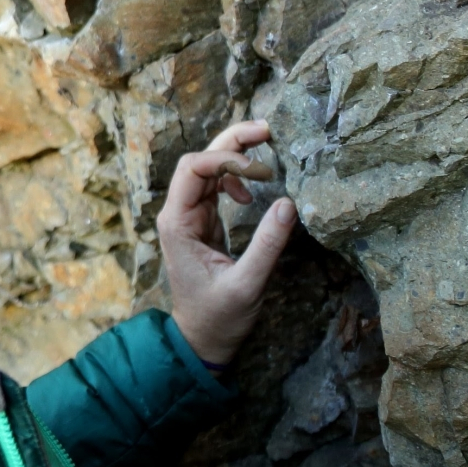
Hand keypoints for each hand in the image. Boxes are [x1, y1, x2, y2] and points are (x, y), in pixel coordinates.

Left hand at [159, 120, 297, 367]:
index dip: (227, 159)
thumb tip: (289, 204)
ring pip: (207, 168)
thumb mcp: (247, 284)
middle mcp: (178, 213)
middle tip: (269, 128)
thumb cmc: (219, 316)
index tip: (264, 172)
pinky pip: (216, 185)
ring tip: (269, 146)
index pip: (192, 169)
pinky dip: (236, 176)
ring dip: (235, 154)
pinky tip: (254, 189)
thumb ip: (267, 245)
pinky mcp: (203, 221)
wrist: (202, 338)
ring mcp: (189, 216)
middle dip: (232, 142)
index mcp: (178, 223)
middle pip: (198, 160)